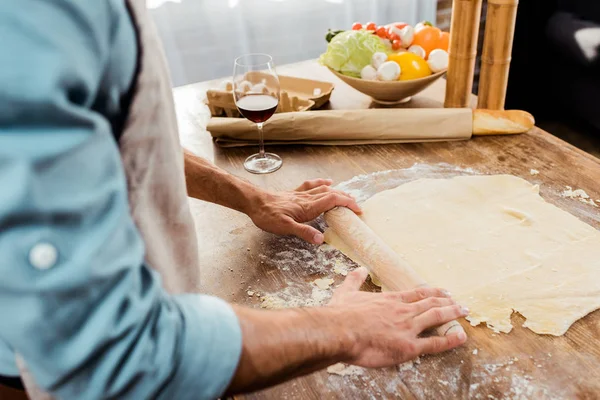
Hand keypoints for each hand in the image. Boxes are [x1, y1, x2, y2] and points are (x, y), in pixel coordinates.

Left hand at [248, 179, 360, 244]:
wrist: (254, 202)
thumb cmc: (267, 215)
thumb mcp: (285, 227)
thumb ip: (303, 232)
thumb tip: (320, 239)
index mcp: (308, 206)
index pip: (333, 201)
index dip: (347, 203)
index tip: (357, 210)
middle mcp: (307, 198)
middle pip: (332, 194)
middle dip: (346, 198)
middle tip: (356, 206)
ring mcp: (301, 194)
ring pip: (323, 189)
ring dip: (337, 191)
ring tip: (347, 197)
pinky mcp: (294, 193)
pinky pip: (311, 185)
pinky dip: (322, 183)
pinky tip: (327, 182)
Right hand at [328, 268, 468, 367]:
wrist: (340, 330)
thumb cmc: (341, 314)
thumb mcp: (345, 292)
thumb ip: (354, 281)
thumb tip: (358, 269)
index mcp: (389, 300)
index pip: (416, 294)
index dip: (431, 293)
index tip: (442, 292)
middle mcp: (402, 311)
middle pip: (430, 304)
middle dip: (447, 302)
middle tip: (459, 302)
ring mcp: (407, 328)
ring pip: (436, 318)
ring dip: (452, 313)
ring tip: (464, 311)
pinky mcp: (408, 346)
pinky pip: (434, 343)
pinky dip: (450, 340)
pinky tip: (461, 337)